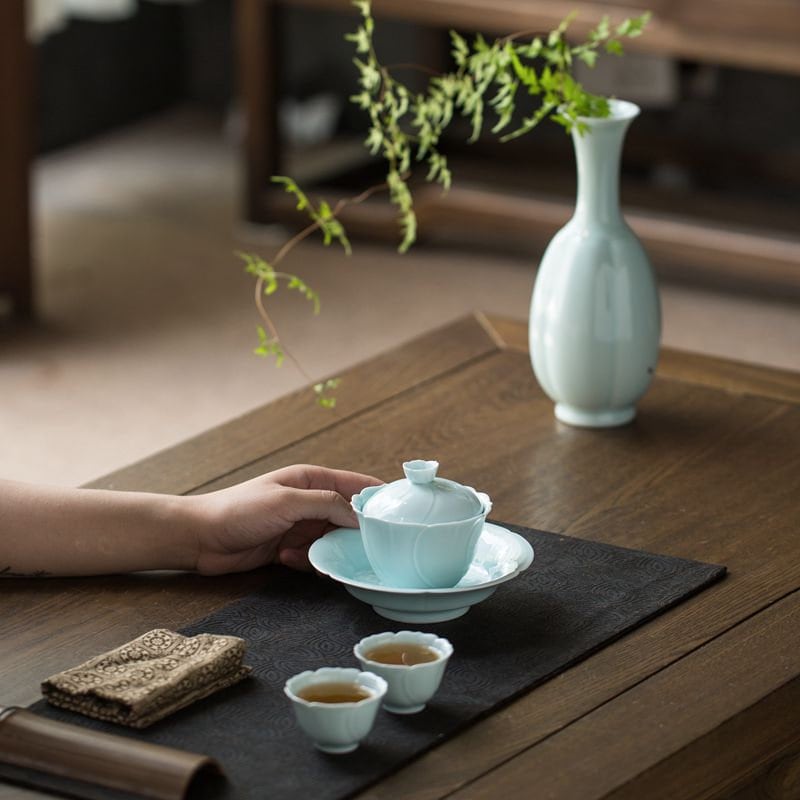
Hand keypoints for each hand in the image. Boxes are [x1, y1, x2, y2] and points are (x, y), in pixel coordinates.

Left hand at [191, 464, 382, 574]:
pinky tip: (286, 558)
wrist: (200, 537)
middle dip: (357, 534)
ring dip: (329, 552)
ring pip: (335, 541)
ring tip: (312, 555)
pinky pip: (315, 558)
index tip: (402, 512)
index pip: (357, 484)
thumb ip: (326, 504)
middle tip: (367, 550)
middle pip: (350, 518)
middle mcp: (311, 501)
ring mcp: (302, 526)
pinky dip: (308, 562)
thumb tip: (359, 515)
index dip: (379, 496)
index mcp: (312, 480)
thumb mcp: (287, 501)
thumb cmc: (240, 510)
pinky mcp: (291, 549)